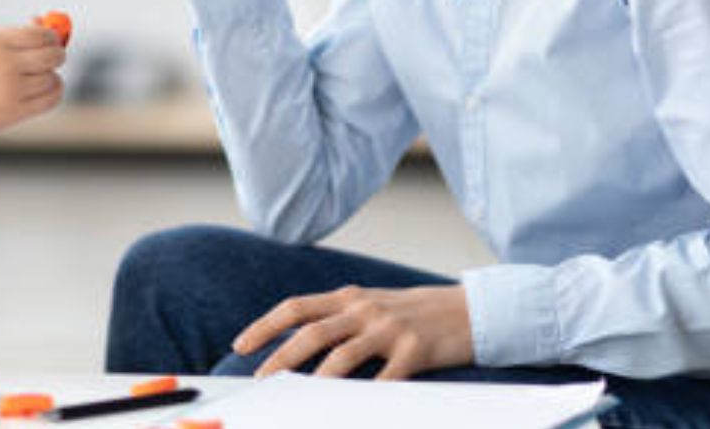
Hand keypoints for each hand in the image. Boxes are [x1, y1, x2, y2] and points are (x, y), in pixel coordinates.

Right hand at [0, 25, 64, 141]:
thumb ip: (16, 35)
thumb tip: (46, 21)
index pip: (40, 34)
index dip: (52, 36)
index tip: (51, 40)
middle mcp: (5, 63)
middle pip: (53, 55)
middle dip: (58, 54)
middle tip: (53, 56)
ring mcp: (11, 89)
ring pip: (53, 78)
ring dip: (50, 76)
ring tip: (34, 78)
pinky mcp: (16, 111)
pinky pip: (52, 98)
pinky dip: (53, 92)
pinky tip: (43, 89)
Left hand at [233, 285, 474, 380]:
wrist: (469, 310)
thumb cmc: (414, 313)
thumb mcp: (371, 306)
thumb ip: (337, 320)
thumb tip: (296, 345)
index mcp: (349, 297)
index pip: (296, 308)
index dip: (265, 326)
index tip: (240, 346)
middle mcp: (365, 309)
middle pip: (312, 332)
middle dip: (281, 358)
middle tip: (260, 381)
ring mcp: (390, 329)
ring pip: (343, 356)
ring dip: (316, 381)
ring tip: (298, 401)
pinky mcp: (415, 351)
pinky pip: (386, 379)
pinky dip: (366, 397)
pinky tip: (350, 411)